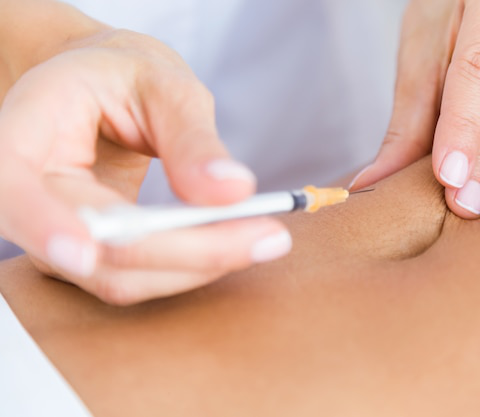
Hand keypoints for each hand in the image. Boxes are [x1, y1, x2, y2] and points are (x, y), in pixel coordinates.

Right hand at [0, 29, 290, 304]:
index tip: (85, 252)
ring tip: (261, 238)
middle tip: (264, 238)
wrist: (104, 93)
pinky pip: (135, 277)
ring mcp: (53, 232)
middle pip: (92, 247)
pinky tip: (230, 244)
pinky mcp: (87, 256)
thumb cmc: (124, 78)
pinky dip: (189, 267)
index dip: (43, 224)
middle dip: (185, 252)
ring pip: (118, 276)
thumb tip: (232, 191)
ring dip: (196, 267)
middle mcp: (28, 191)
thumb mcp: (164, 85)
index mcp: (27, 128)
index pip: (14, 187)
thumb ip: (193, 137)